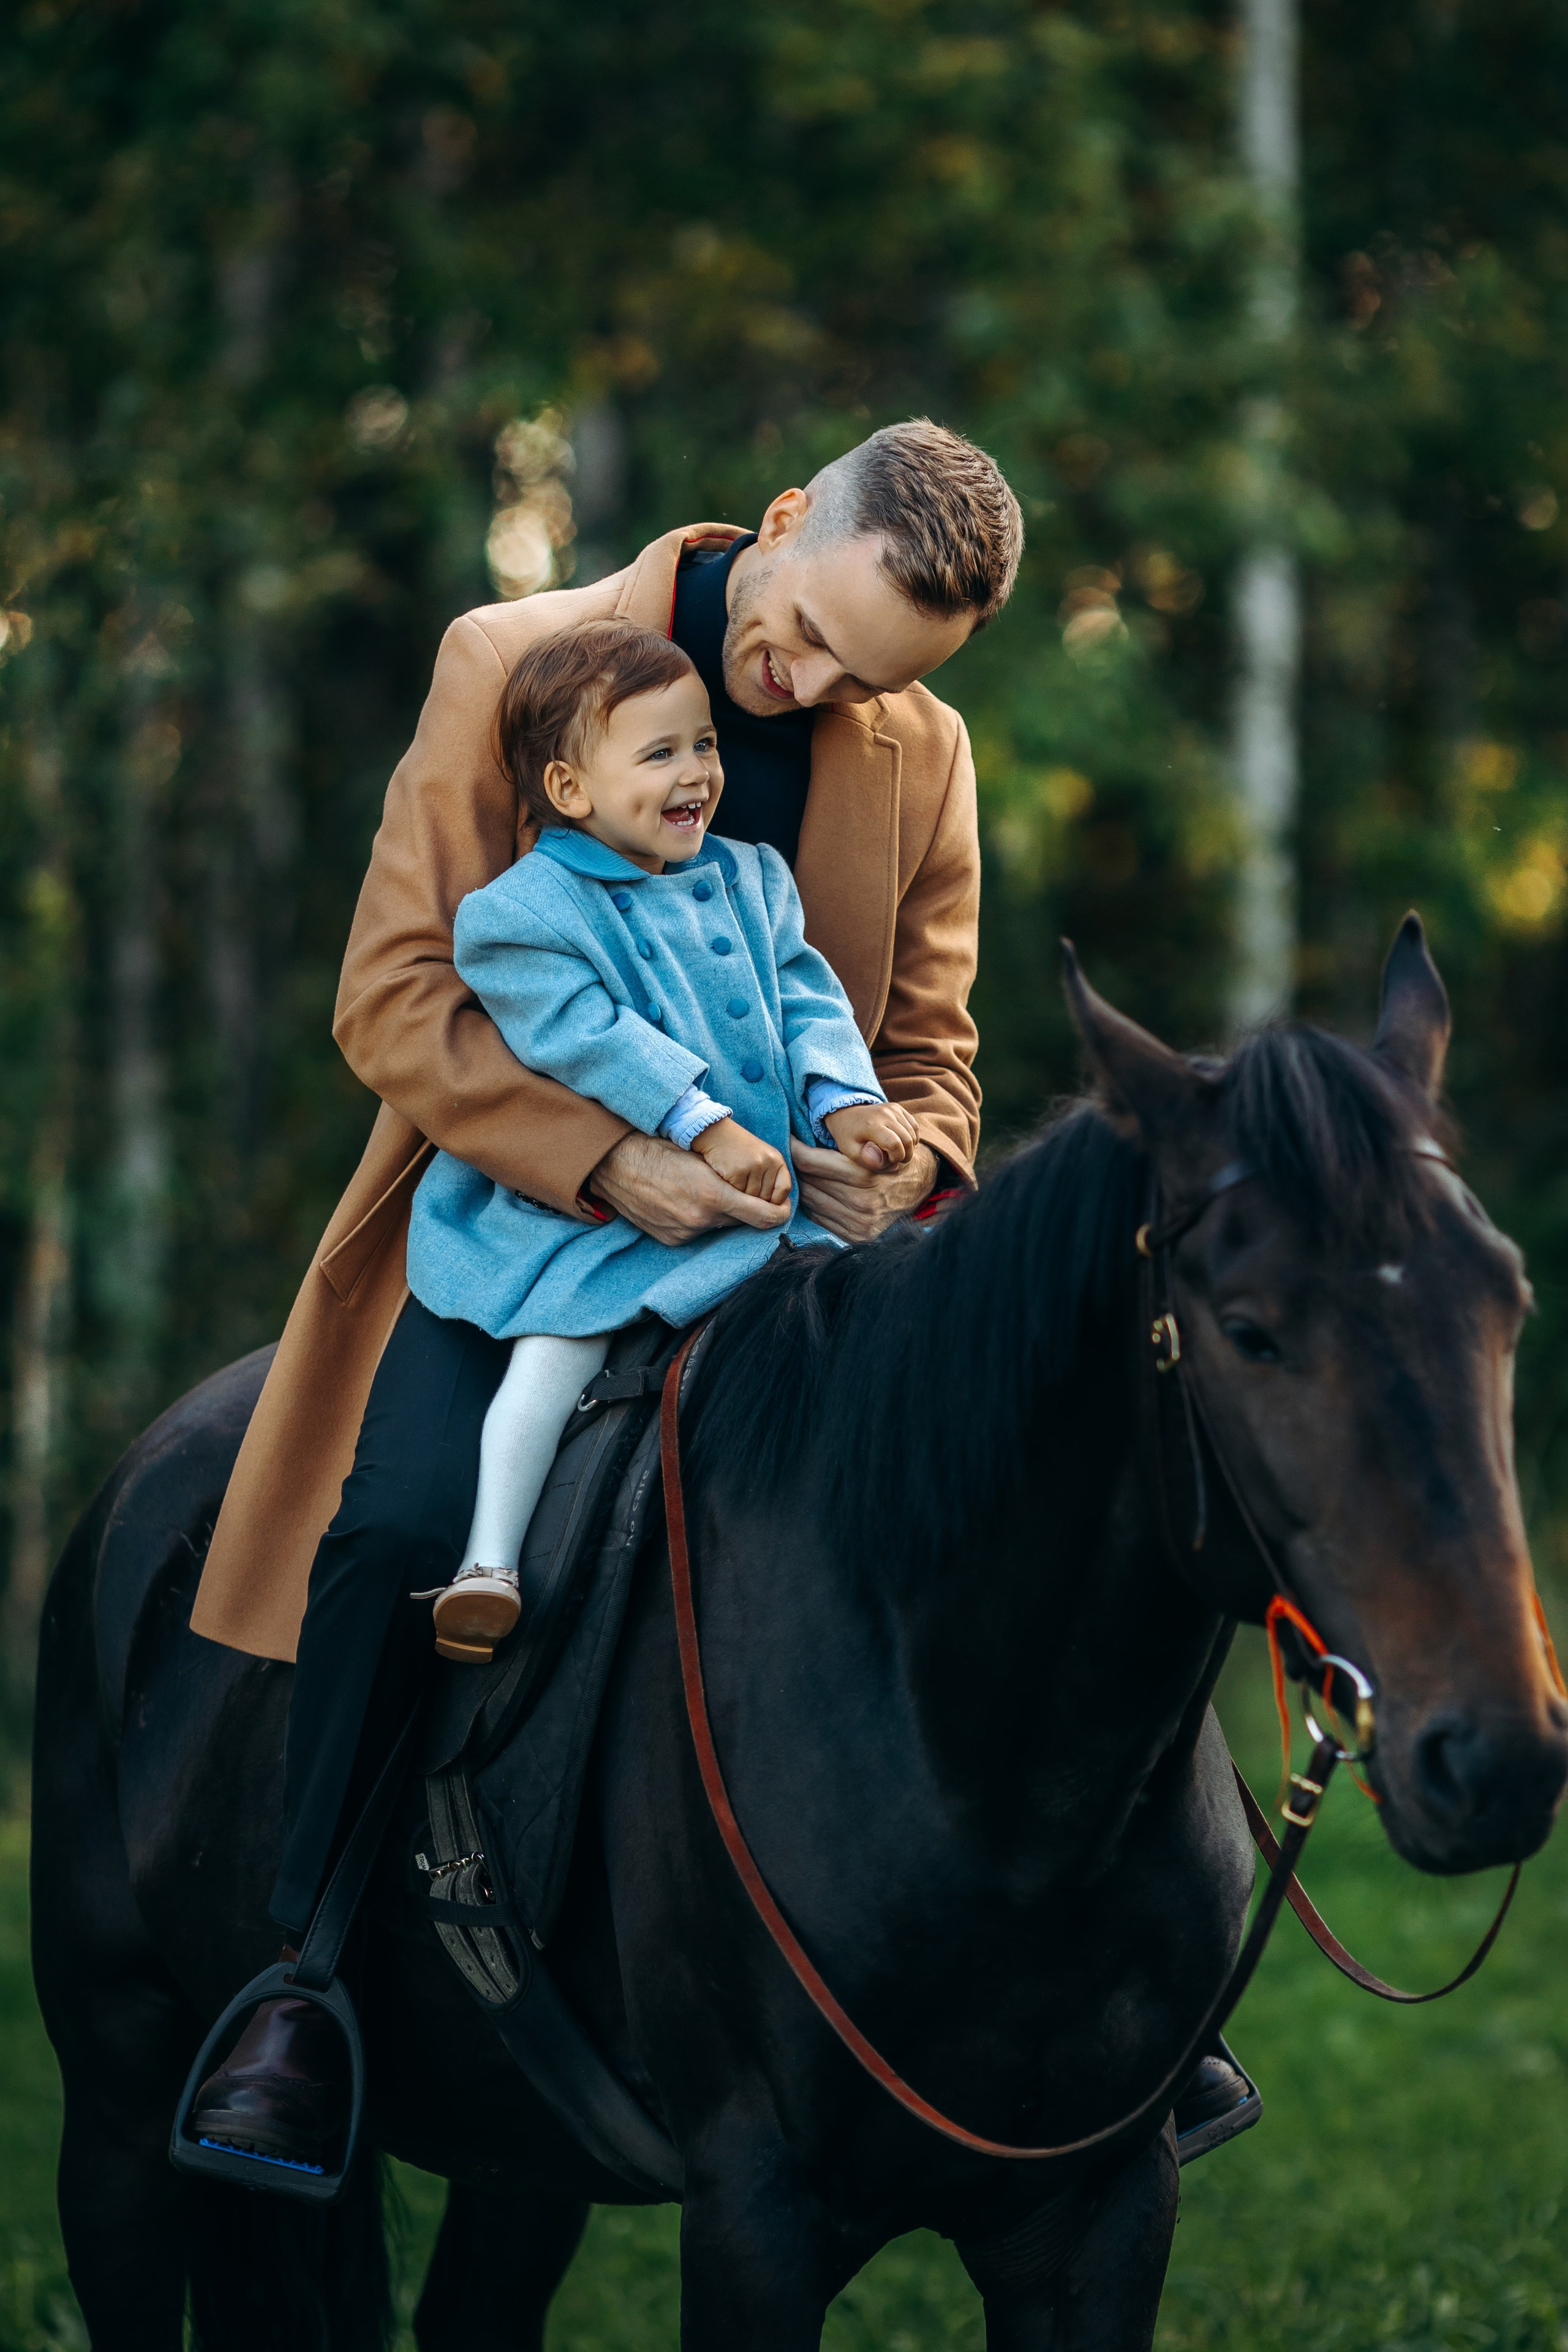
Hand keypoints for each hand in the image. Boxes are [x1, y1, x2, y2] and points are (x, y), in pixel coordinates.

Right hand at [588, 1130, 789, 1244]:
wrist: (614, 1163)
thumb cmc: (658, 1148)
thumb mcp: (701, 1154)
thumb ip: (730, 1174)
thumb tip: (758, 1183)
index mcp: (714, 1195)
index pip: (765, 1217)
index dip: (780, 1213)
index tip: (782, 1207)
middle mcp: (702, 1220)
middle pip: (742, 1221)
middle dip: (744, 1208)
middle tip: (737, 1189)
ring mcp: (685, 1233)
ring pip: (718, 1226)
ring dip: (718, 1213)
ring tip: (700, 1189)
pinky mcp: (671, 1240)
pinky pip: (697, 1232)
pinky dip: (697, 1219)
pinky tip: (683, 1200)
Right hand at [691, 1117, 793, 1204]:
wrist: (716, 1134)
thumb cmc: (738, 1151)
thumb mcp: (762, 1159)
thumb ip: (771, 1179)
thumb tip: (777, 1207)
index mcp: (777, 1160)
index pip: (784, 1190)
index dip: (775, 1200)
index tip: (765, 1202)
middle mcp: (769, 1162)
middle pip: (767, 1197)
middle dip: (755, 1198)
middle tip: (743, 1187)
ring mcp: (754, 1166)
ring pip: (752, 1197)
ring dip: (741, 1195)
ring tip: (733, 1181)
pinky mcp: (738, 1171)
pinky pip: (738, 1193)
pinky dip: (730, 1191)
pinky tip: (726, 1179)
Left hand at [790, 1137, 938, 1243]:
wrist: (920, 1187)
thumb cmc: (890, 1161)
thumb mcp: (872, 1148)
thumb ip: (842, 1148)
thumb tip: (800, 1142)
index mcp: (865, 1175)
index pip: (811, 1161)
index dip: (794, 1149)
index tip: (787, 1140)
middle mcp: (862, 1202)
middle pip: (808, 1182)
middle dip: (795, 1168)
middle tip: (787, 1158)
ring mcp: (859, 1223)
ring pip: (810, 1201)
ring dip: (800, 1186)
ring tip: (795, 1175)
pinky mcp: (857, 1237)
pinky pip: (819, 1218)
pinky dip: (811, 1205)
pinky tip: (809, 1194)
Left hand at [822, 1100, 920, 1170]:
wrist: (846, 1115)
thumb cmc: (849, 1137)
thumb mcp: (852, 1152)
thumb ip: (870, 1161)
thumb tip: (892, 1164)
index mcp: (871, 1124)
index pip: (894, 1144)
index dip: (896, 1157)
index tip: (888, 1161)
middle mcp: (884, 1113)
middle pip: (908, 1140)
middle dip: (905, 1155)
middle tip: (895, 1160)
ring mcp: (892, 1108)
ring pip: (913, 1133)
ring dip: (909, 1147)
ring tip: (896, 1152)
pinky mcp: (898, 1108)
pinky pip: (914, 1126)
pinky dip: (912, 1137)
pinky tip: (901, 1143)